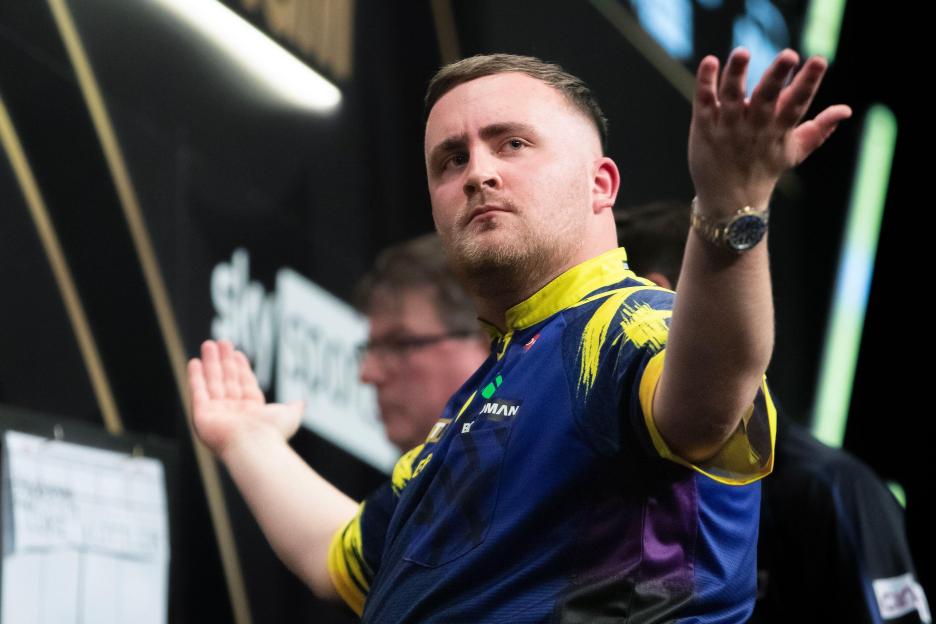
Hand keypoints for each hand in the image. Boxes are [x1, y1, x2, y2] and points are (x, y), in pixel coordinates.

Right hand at [188, 340, 301, 456]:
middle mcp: (233, 412)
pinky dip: (196, 377)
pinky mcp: (202, 415)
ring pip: (212, 382)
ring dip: (210, 363)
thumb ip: (294, 407)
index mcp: (251, 411)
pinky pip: (198, 392)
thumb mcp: (289, 415)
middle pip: (227, 380)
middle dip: (223, 361)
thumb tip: (302, 403)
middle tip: (220, 341)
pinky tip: (195, 362)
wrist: (254, 446)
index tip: (237, 352)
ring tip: (208, 344)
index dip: (241, 367)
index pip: (244, 383)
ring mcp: (216, 413)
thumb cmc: (272, 432)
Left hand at [688, 48, 851, 215]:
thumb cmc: (764, 170)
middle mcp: (754, 127)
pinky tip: (709, 62)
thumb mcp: (794, 151)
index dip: (808, 83)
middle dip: (777, 76)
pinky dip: (706, 83)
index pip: (797, 103)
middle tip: (789, 55)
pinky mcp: (703, 126)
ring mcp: (727, 126)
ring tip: (742, 53)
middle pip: (766, 97)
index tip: (819, 61)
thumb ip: (820, 129)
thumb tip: (847, 109)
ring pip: (732, 96)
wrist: (729, 202)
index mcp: (778, 130)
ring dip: (736, 74)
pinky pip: (704, 101)